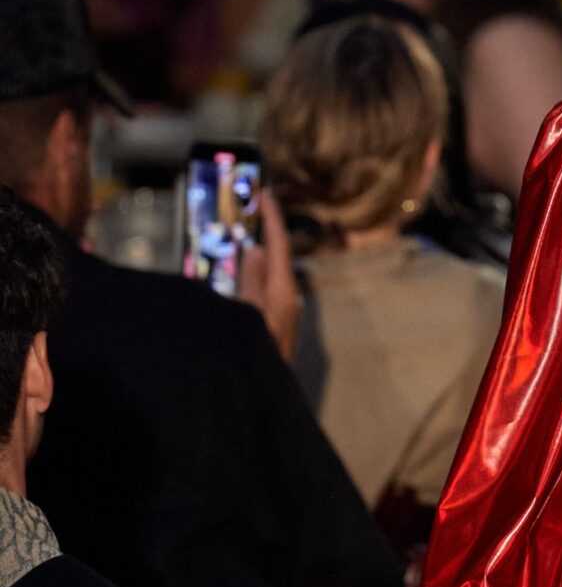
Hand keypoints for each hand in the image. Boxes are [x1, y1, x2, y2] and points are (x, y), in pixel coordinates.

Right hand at [237, 188, 302, 364]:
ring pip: (274, 270)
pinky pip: (268, 285)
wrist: (264, 394)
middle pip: (278, 255)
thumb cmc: (255, 353)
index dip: (271, 218)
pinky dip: (258, 268)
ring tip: (248, 227)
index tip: (264, 192)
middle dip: (267, 228)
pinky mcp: (278, 321)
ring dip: (262, 248)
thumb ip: (251, 281)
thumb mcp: (247, 314)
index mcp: (283, 292)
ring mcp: (285, 311)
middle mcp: (289, 299)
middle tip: (253, 203)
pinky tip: (248, 266)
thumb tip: (257, 248)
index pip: (278, 246)